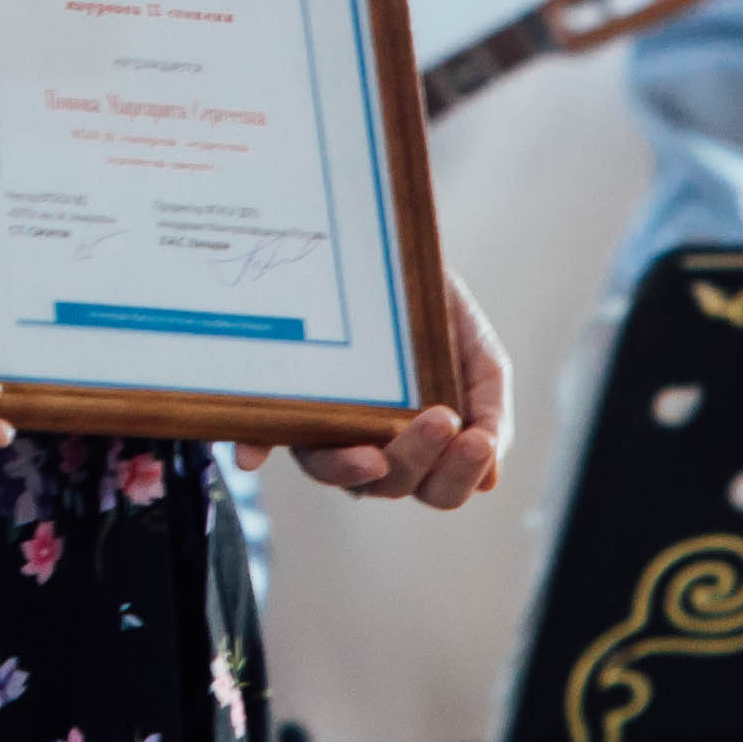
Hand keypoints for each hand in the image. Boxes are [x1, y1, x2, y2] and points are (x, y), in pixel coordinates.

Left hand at [245, 266, 509, 508]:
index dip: (457, 476)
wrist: (395, 254)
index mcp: (423, 446)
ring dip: (352, 468)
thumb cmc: (440, 314)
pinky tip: (253, 453)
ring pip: (331, 471)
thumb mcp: (479, 356)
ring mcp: (323, 428)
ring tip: (374, 452)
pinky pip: (262, 432)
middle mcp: (372, 446)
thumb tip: (490, 478)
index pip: (440, 487)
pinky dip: (254, 446)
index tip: (475, 440)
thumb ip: (489, 410)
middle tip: (441, 421)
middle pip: (391, 485)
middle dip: (418, 461)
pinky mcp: (282, 403)